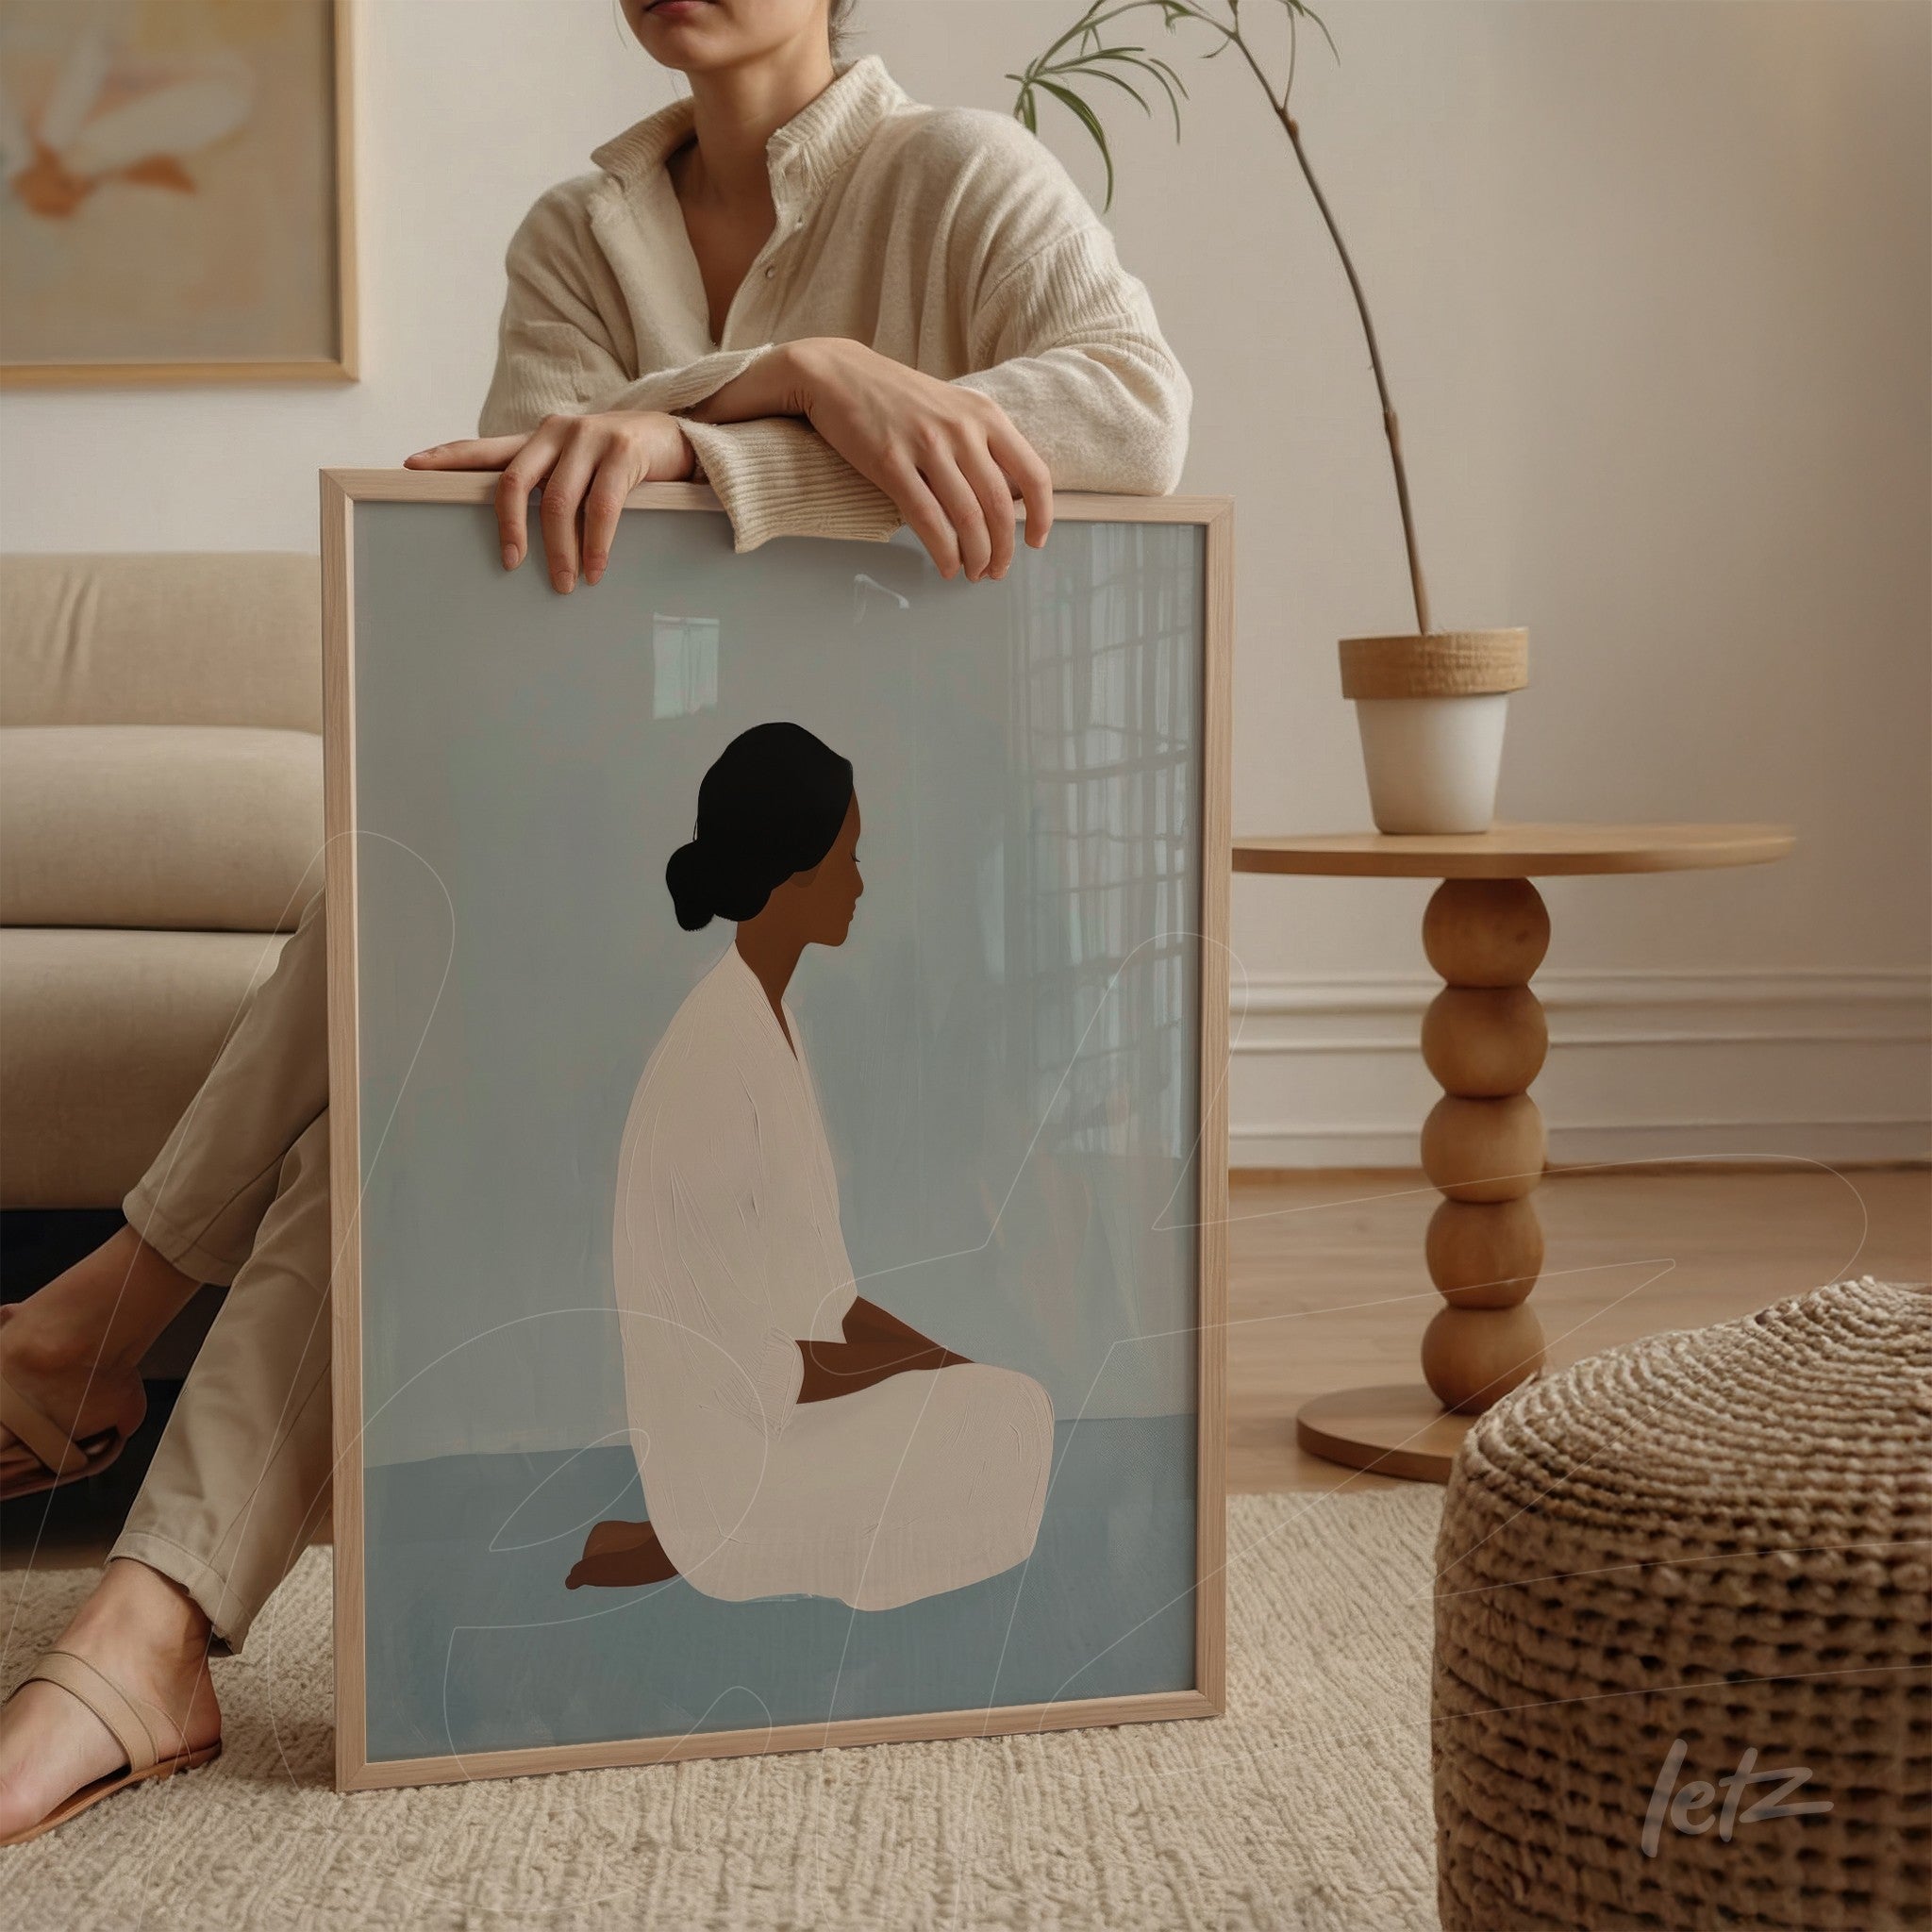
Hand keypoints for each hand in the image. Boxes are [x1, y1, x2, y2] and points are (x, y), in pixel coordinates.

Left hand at [402, 410, 696, 592]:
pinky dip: (596, 544)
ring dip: (560, 549)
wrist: (676, 439)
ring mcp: (590, 438)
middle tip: (510, 564)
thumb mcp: (579, 469)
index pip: (486, 449)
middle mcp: (557, 432)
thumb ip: (549, 486)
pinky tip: (595, 569)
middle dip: (510, 527)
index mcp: (539, 439)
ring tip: (564, 583)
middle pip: (515, 481)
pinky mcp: (622, 453)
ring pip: (558, 501)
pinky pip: (601, 507)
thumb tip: (515, 533)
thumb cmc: (622, 464)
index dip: (447, 457)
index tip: (410, 466)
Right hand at [750, 337, 1053, 582]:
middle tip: (996, 571)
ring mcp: (926, 444)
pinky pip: (927, 518)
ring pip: (967, 518)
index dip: (1042, 516)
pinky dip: (943, 551)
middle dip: (1003, 549)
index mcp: (984, 415)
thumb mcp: (952, 407)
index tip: (1036, 542)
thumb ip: (981, 443)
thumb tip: (1005, 496)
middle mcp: (961, 429)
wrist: (837, 373)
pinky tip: (946, 567)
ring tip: (972, 573)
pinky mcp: (890, 462)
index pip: (1032, 473)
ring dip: (975, 556)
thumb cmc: (897, 398)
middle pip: (999, 506)